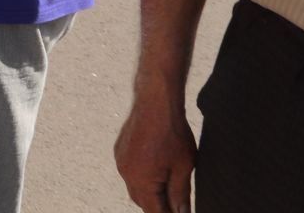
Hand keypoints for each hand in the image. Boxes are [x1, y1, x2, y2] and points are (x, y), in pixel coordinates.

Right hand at [115, 90, 196, 211]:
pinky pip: (130, 172)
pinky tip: (156, 171)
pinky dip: (142, 178)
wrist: (155, 102)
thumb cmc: (171, 132)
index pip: (154, 212)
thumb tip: (181, 212)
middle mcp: (126, 173)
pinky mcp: (120, 150)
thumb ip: (180, 194)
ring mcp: (121, 160)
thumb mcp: (183, 168)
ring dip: (150, 193)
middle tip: (177, 206)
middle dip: (158, 207)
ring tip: (169, 191)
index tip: (178, 212)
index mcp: (141, 181)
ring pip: (135, 187)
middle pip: (142, 202)